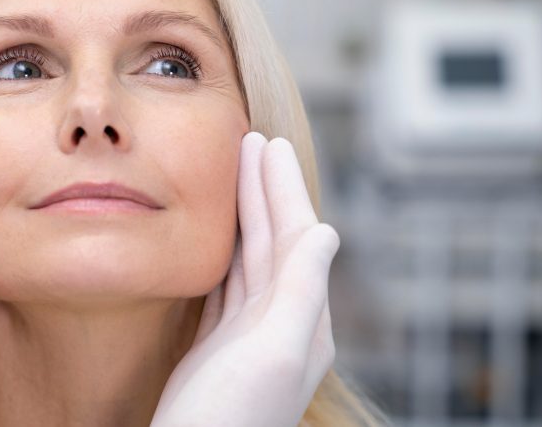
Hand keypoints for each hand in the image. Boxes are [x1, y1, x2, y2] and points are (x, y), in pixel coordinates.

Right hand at [151, 132, 339, 426]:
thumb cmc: (230, 418)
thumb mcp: (274, 352)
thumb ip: (301, 291)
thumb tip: (326, 231)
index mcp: (302, 322)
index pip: (296, 239)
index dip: (283, 190)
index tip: (268, 144)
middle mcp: (281, 324)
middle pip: (273, 241)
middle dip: (264, 190)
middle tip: (251, 141)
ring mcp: (248, 337)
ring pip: (249, 259)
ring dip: (244, 214)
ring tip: (234, 173)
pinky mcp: (216, 349)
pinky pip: (225, 285)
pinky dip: (222, 252)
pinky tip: (216, 239)